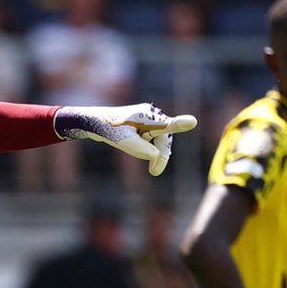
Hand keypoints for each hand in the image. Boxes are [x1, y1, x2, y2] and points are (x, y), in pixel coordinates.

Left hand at [54, 103, 197, 175]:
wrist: (94, 123)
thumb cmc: (108, 130)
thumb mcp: (124, 142)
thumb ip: (141, 150)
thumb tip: (156, 156)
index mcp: (146, 116)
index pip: (166, 124)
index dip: (180, 125)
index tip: (192, 122)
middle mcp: (150, 114)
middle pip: (164, 137)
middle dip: (161, 155)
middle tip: (155, 173)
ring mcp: (148, 119)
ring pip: (159, 140)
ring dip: (154, 153)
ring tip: (151, 168)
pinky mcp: (144, 124)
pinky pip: (152, 139)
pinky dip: (149, 149)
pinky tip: (145, 157)